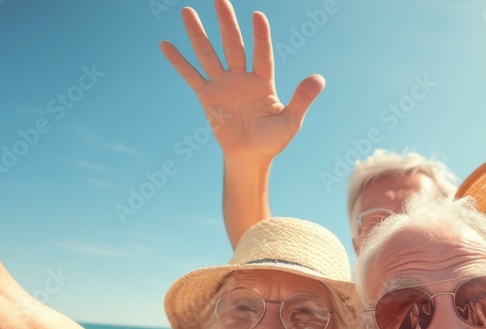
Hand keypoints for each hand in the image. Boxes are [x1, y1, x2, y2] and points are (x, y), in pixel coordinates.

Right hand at [161, 0, 324, 162]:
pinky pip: (191, 76)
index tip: (258, 16)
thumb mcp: (291, 121)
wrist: (251, 157)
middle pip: (232, 45)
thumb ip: (302, 98)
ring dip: (198, 34)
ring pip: (209, 54)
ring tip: (187, 11)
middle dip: (226, 23)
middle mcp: (241, 78)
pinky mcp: (207, 97)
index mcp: (263, 82)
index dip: (260, 36)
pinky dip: (179, 62)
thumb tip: (319, 78)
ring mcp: (223, 85)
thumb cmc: (273, 140)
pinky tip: (166, 44)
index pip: (262, 54)